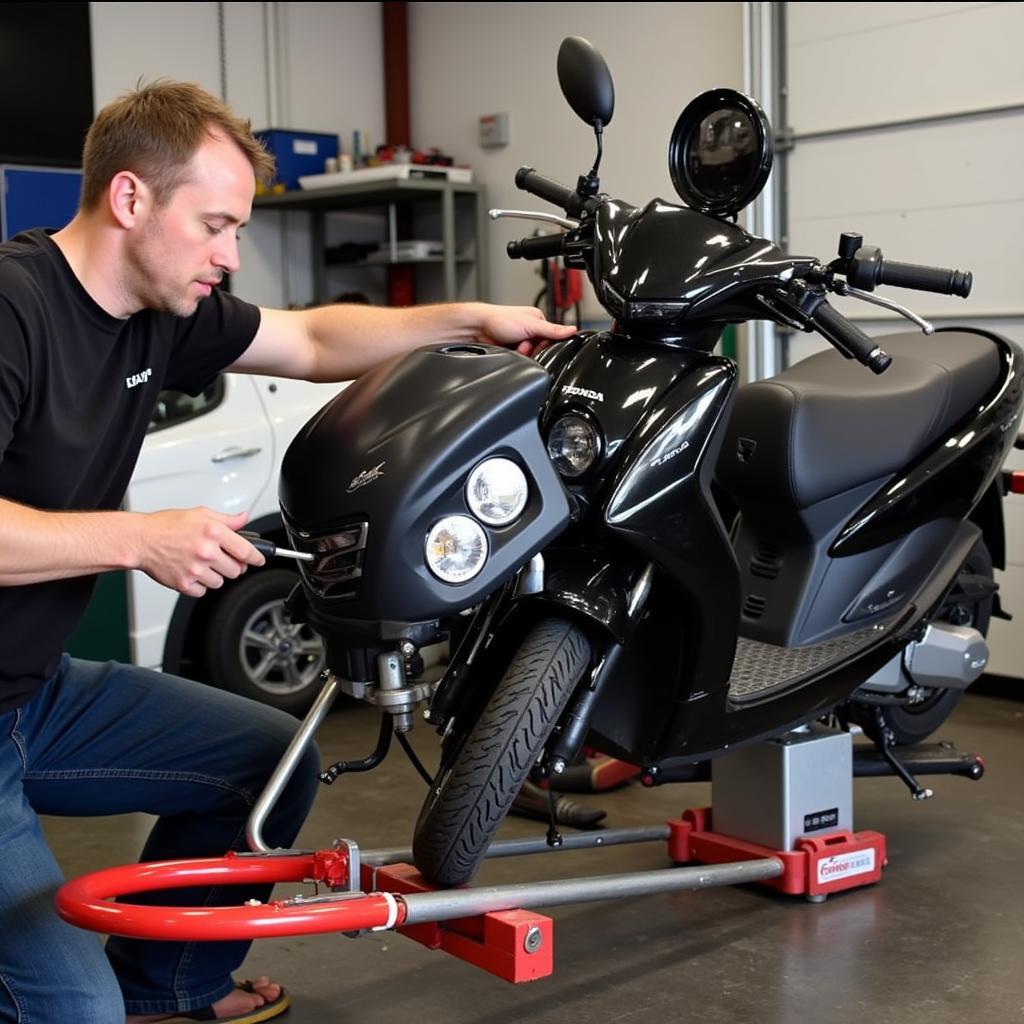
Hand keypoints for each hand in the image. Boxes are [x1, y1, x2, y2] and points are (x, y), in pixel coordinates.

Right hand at [135, 508, 265, 597]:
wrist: (140, 540)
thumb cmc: (166, 526)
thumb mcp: (200, 513)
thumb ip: (226, 519)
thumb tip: (244, 518)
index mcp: (213, 533)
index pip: (246, 550)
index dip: (257, 557)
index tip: (259, 560)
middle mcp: (206, 551)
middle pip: (236, 570)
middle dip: (233, 565)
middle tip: (222, 558)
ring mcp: (195, 569)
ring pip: (221, 582)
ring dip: (216, 575)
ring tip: (202, 563)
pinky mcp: (184, 583)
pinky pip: (203, 591)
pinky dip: (200, 585)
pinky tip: (192, 572)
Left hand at [475, 304, 576, 357]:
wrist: (477, 328)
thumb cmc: (500, 319)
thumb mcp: (531, 324)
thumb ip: (552, 330)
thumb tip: (572, 330)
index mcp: (538, 321)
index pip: (553, 338)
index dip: (547, 345)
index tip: (538, 344)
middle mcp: (530, 331)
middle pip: (542, 350)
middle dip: (533, 350)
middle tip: (524, 345)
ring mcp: (520, 342)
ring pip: (531, 357)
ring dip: (524, 355)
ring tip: (515, 347)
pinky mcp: (512, 352)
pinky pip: (520, 361)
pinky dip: (516, 358)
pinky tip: (510, 351)